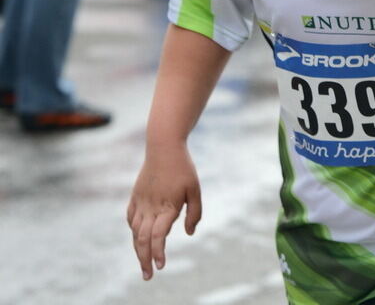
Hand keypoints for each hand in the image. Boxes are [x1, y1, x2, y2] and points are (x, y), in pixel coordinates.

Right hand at [126, 145, 201, 280]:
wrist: (163, 146)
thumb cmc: (183, 168)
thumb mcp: (195, 188)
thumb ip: (194, 212)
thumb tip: (189, 233)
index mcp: (166, 206)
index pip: (158, 236)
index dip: (158, 253)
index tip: (161, 266)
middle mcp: (151, 207)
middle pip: (143, 240)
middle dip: (144, 260)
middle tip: (148, 276)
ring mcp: (141, 202)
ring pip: (135, 231)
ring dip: (138, 248)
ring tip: (143, 261)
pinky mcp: (136, 195)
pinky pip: (130, 217)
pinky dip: (132, 230)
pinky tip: (137, 236)